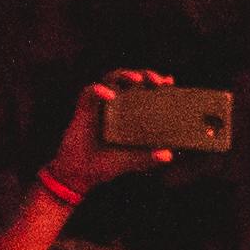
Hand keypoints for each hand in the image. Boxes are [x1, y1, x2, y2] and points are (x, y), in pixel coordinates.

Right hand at [45, 71, 185, 190]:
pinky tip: (110, 96)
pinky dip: (100, 90)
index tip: (169, 82)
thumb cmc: (108, 164)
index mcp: (130, 111)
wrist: (80, 174)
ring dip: (126, 75)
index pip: (145, 90)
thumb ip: (149, 157)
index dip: (157, 82)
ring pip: (112, 77)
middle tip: (158, 81)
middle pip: (131, 79)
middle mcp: (116, 103)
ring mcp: (100, 103)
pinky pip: (90, 91)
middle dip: (146, 75)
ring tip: (137, 80)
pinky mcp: (84, 107)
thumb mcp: (132, 161)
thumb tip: (169, 155)